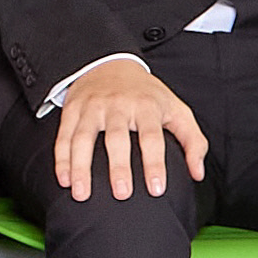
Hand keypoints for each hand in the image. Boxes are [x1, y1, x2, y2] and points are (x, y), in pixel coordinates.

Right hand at [51, 56, 209, 201]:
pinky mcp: (72, 110)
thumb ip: (193, 142)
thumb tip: (196, 174)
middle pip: (117, 138)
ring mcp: (92, 107)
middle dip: (119, 167)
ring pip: (84, 138)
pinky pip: (64, 136)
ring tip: (81, 194)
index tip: (156, 189)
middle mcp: (118, 105)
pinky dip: (61, 159)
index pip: (151, 137)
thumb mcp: (177, 110)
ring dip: (80, 167)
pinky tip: (64, 180)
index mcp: (146, 106)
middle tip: (122, 194)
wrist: (110, 63)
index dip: (154, 163)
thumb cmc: (148, 95)